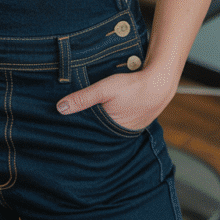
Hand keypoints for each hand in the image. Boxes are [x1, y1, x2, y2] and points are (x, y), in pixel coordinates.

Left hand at [56, 67, 177, 131]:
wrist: (159, 83)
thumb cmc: (132, 86)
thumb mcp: (104, 89)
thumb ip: (83, 98)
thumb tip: (60, 108)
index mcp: (109, 131)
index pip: (87, 135)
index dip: (76, 130)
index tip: (63, 127)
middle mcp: (118, 135)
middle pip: (96, 133)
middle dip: (86, 128)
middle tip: (71, 122)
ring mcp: (127, 131)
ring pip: (106, 129)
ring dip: (98, 123)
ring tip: (86, 116)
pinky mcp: (133, 124)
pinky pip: (116, 125)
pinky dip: (109, 120)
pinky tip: (105, 112)